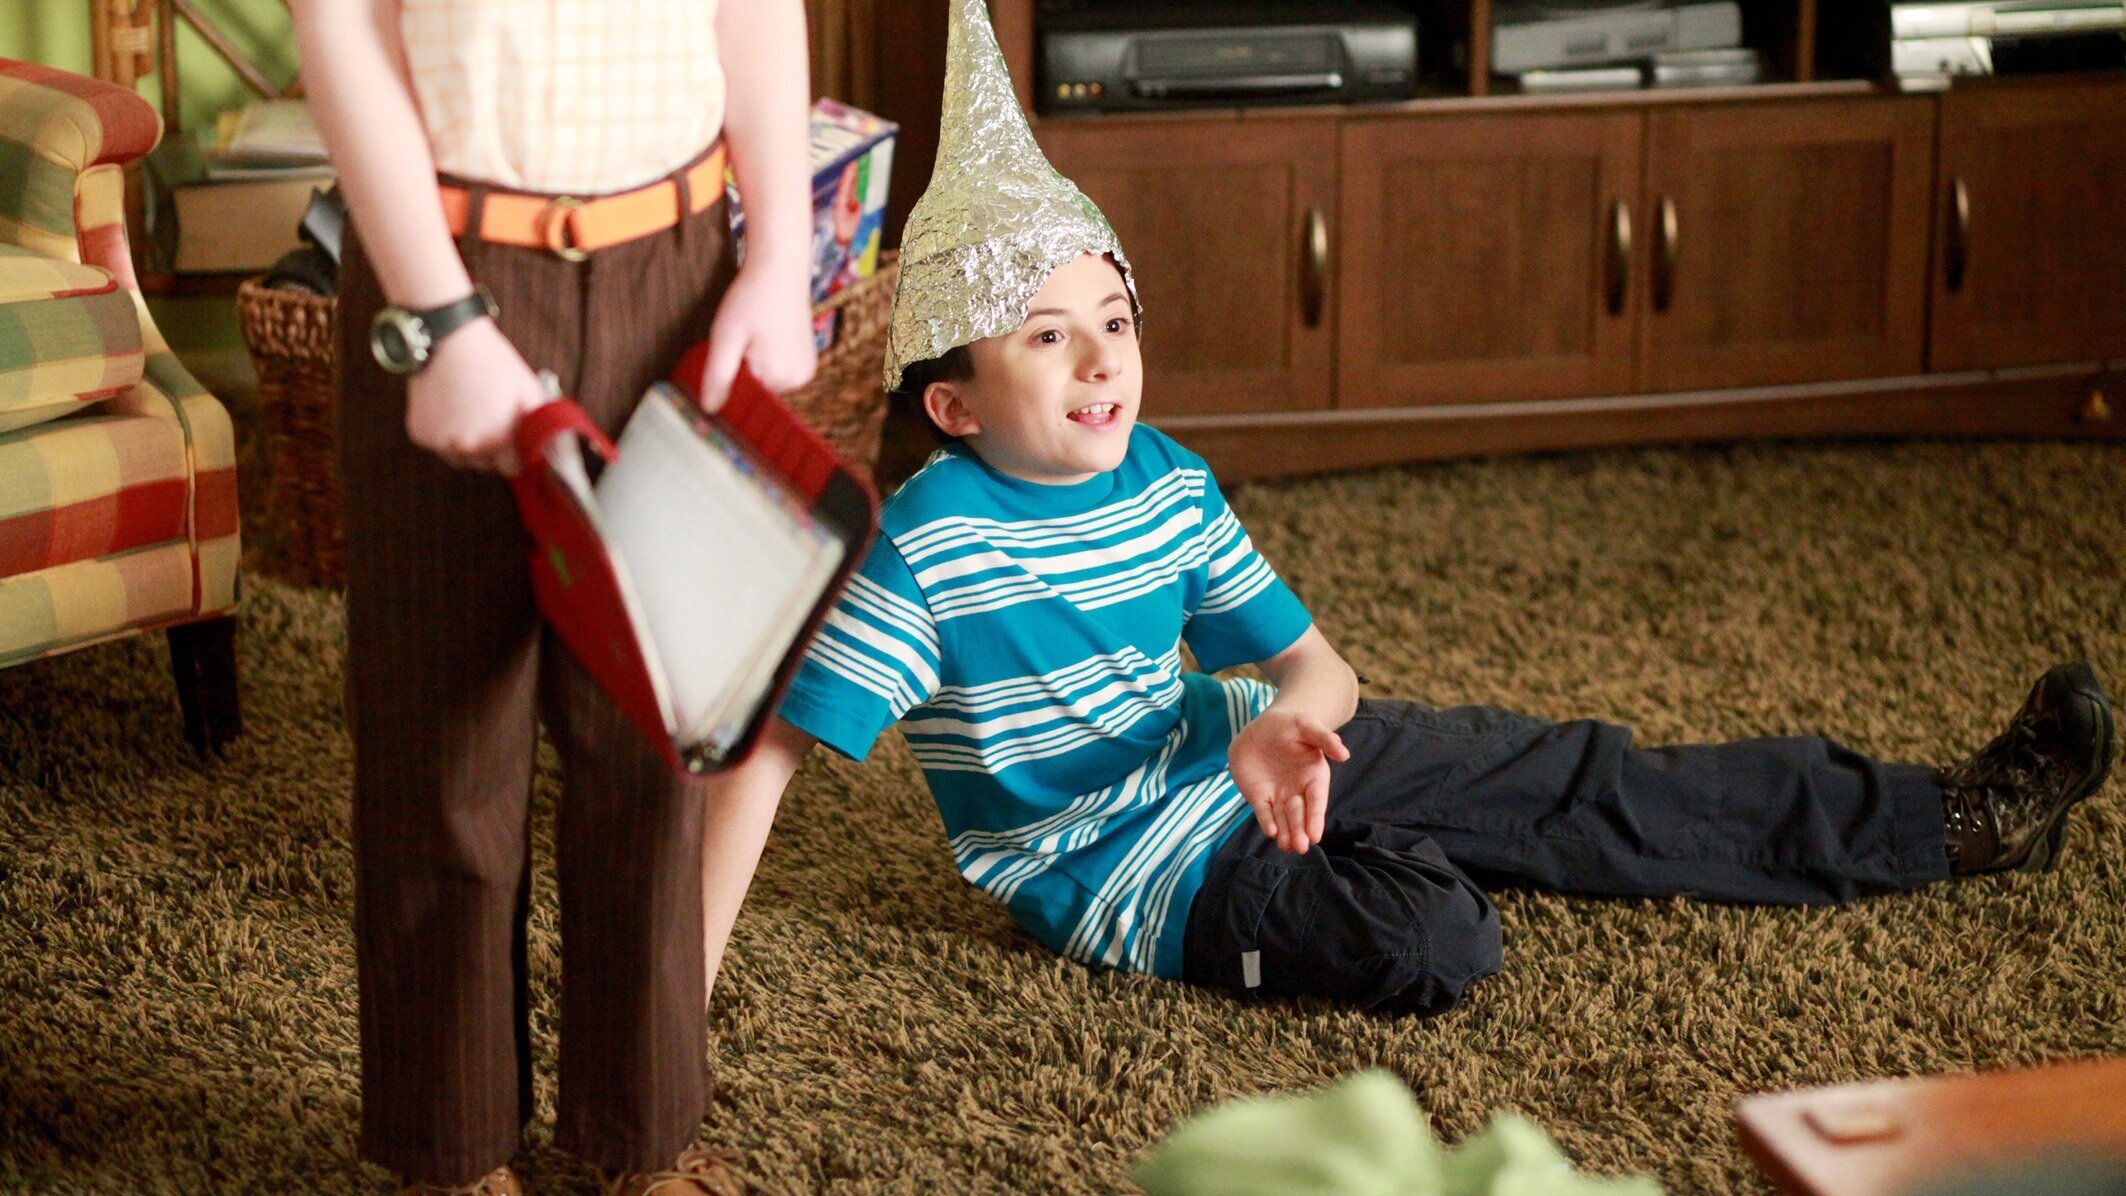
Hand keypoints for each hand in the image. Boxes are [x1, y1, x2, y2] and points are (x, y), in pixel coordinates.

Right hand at [403, 317, 547, 474]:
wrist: (449, 340)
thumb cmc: (491, 362)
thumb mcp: (528, 389)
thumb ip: (539, 422)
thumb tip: (551, 445)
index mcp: (498, 439)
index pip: (511, 468)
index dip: (515, 456)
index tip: (515, 446)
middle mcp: (468, 447)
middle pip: (485, 465)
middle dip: (491, 451)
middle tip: (491, 424)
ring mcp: (441, 442)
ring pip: (459, 459)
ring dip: (466, 447)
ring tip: (470, 417)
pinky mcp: (420, 434)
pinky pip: (437, 445)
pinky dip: (443, 435)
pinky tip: (450, 411)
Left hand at [696, 256, 817, 411]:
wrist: (780, 269)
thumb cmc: (751, 298)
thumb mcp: (726, 337)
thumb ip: (719, 375)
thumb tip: (710, 410)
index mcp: (780, 376)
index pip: (745, 399)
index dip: (729, 384)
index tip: (725, 359)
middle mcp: (799, 380)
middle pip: (757, 392)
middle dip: (742, 374)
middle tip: (739, 342)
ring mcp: (806, 371)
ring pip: (767, 384)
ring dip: (753, 368)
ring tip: (753, 337)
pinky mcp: (807, 362)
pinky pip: (778, 373)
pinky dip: (766, 362)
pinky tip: (764, 339)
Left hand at [1227, 708, 1350, 854]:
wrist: (1264, 726)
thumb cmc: (1291, 725)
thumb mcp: (1307, 725)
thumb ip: (1324, 738)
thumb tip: (1344, 754)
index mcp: (1314, 776)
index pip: (1316, 800)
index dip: (1316, 817)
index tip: (1316, 835)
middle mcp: (1298, 790)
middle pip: (1300, 814)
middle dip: (1300, 830)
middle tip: (1301, 847)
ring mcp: (1278, 795)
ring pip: (1283, 818)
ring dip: (1286, 833)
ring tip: (1287, 847)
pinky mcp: (1259, 796)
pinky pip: (1264, 811)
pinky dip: (1267, 821)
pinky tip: (1270, 832)